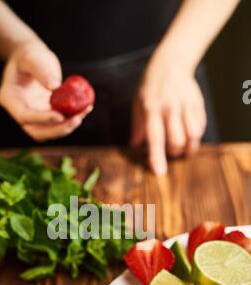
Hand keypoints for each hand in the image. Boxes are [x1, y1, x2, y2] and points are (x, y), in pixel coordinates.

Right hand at [0, 40, 91, 140]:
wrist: (33, 58)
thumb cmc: (29, 55)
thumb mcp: (33, 57)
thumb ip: (41, 70)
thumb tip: (54, 87)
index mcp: (9, 98)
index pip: (23, 115)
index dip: (42, 119)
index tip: (60, 116)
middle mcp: (19, 112)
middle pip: (36, 131)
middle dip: (57, 130)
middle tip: (77, 120)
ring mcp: (33, 117)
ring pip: (49, 132)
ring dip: (67, 127)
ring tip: (83, 113)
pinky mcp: (46, 116)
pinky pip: (58, 123)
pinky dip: (71, 119)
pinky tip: (85, 109)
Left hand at [131, 51, 206, 174]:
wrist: (171, 63)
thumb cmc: (150, 86)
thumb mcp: (137, 103)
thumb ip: (137, 127)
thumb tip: (134, 146)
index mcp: (151, 109)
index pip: (155, 138)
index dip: (157, 157)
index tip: (160, 172)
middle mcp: (170, 108)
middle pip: (176, 140)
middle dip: (174, 153)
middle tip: (170, 153)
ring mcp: (185, 105)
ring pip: (192, 136)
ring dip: (188, 148)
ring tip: (184, 149)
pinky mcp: (197, 104)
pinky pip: (200, 127)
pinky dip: (195, 136)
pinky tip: (190, 134)